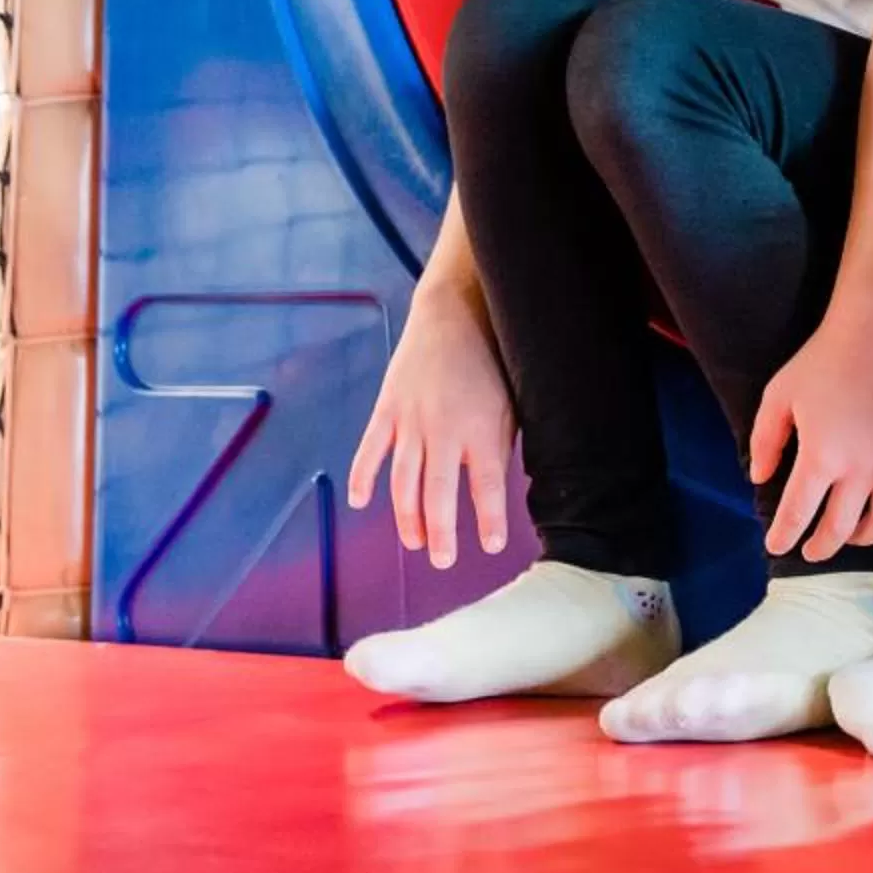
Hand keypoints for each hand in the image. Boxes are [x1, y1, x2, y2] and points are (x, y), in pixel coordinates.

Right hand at [346, 281, 515, 568]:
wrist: (456, 311)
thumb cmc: (494, 359)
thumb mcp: (512, 402)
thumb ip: (500, 445)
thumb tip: (496, 489)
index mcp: (483, 429)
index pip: (487, 487)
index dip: (489, 520)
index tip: (491, 546)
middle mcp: (445, 430)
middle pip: (440, 494)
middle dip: (442, 532)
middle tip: (442, 561)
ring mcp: (411, 420)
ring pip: (404, 482)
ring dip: (407, 517)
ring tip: (415, 543)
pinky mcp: (388, 408)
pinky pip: (371, 451)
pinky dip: (363, 478)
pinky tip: (361, 503)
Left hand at [748, 309, 872, 562]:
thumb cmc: (824, 360)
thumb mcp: (779, 396)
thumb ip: (766, 442)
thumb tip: (761, 479)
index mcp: (822, 458)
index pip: (798, 514)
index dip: (783, 535)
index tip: (775, 545)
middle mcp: (862, 471)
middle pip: (840, 530)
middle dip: (821, 548)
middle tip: (809, 551)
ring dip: (862, 538)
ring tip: (849, 537)